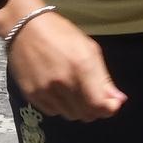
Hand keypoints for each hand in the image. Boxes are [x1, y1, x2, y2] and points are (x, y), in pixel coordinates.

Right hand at [8, 8, 124, 120]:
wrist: (25, 27)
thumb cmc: (61, 34)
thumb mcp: (89, 49)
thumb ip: (103, 78)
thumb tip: (118, 100)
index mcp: (82, 67)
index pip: (99, 106)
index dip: (109, 109)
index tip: (112, 103)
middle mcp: (64, 82)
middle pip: (86, 114)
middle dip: (94, 109)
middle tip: (93, 96)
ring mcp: (46, 90)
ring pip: (70, 115)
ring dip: (77, 108)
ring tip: (73, 90)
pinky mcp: (32, 94)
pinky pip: (53, 112)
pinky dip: (60, 106)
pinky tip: (57, 90)